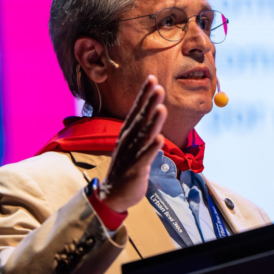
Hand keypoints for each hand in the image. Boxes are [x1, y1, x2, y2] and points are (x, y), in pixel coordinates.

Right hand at [98, 75, 166, 212]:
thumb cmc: (126, 166)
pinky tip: (160, 140)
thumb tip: (153, 110)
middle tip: (159, 87)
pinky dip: (152, 149)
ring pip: (144, 136)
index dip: (144, 94)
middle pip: (141, 118)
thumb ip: (142, 128)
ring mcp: (131, 154)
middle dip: (150, 103)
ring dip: (153, 122)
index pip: (137, 110)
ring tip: (162, 109)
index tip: (152, 78)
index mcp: (128, 133)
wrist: (112, 194)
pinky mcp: (136, 169)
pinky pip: (145, 157)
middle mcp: (128, 140)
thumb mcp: (132, 144)